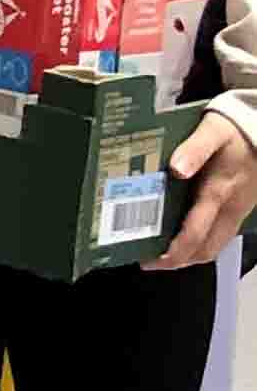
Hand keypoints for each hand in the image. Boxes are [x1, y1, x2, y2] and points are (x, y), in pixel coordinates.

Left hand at [147, 113, 256, 270]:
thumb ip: (193, 150)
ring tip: (161, 251)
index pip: (196, 234)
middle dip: (178, 261)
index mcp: (218, 193)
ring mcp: (238, 210)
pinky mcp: (240, 207)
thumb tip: (176, 169)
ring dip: (190, 254)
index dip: (173, 252)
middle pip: (206, 249)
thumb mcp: (211, 132)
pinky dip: (201, 242)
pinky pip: (221, 234)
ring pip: (215, 245)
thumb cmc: (232, 129)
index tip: (150, 260)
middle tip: (149, 260)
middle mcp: (230, 208)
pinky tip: (181, 233)